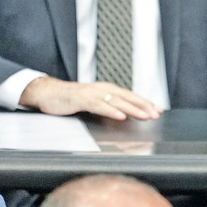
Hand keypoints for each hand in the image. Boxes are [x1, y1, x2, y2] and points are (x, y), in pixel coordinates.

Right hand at [19, 76, 160, 120]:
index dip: (144, 103)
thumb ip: (107, 106)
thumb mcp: (92, 102)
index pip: (129, 96)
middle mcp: (102, 89)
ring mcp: (92, 94)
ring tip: (145, 116)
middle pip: (127, 98)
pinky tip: (120, 116)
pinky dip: (111, 111)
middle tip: (157, 114)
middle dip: (143, 106)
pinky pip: (99, 106)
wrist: (48, 93)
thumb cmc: (70, 99)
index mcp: (106, 90)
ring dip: (132, 109)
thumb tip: (122, 115)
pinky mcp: (82, 99)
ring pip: (117, 102)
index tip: (158, 109)